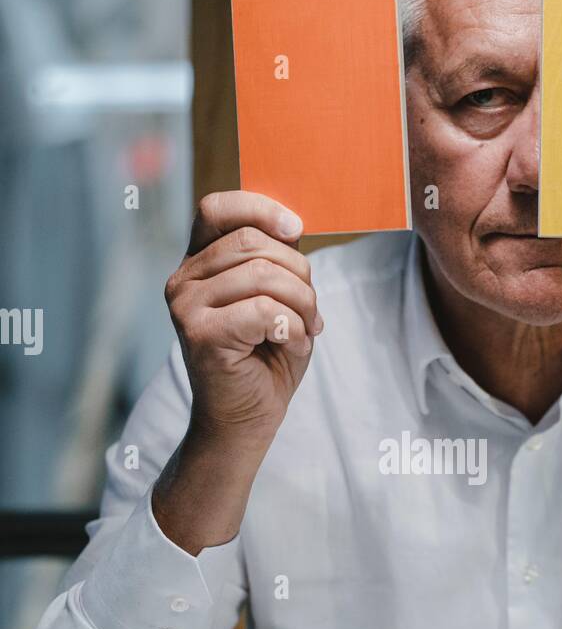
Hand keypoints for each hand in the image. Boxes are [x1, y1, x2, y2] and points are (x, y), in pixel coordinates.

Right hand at [165, 190, 321, 451]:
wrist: (245, 420)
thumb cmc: (264, 359)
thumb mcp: (277, 298)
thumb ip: (277, 260)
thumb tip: (292, 225)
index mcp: (198, 263)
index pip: (217, 208)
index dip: (260, 208)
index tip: (296, 230)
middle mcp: (183, 279)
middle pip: (253, 243)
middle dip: (299, 274)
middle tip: (310, 310)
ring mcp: (186, 306)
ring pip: (263, 275)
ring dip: (301, 305)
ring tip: (303, 331)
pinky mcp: (200, 334)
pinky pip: (264, 311)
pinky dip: (292, 329)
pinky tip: (290, 345)